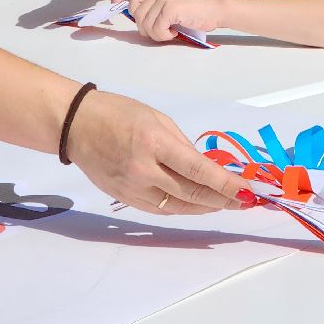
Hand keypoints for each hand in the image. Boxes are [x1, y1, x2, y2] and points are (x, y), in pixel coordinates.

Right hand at [65, 89, 250, 213]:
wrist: (77, 126)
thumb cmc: (119, 113)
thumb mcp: (158, 119)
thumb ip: (182, 146)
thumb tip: (204, 168)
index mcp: (155, 143)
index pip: (198, 171)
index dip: (226, 184)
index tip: (247, 190)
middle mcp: (144, 171)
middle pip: (192, 194)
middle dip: (223, 200)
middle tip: (244, 201)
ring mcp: (132, 189)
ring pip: (178, 207)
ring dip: (205, 208)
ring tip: (226, 204)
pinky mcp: (124, 199)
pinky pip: (160, 209)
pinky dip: (182, 208)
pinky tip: (197, 204)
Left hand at [128, 0, 224, 41]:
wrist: (215, 11)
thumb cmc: (195, 13)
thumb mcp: (172, 7)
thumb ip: (156, 10)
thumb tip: (139, 24)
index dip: (136, 14)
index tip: (149, 24)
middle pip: (137, 15)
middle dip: (147, 30)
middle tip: (162, 32)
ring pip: (146, 24)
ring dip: (157, 35)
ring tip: (170, 33)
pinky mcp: (171, 9)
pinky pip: (157, 28)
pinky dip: (164, 36)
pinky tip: (175, 32)